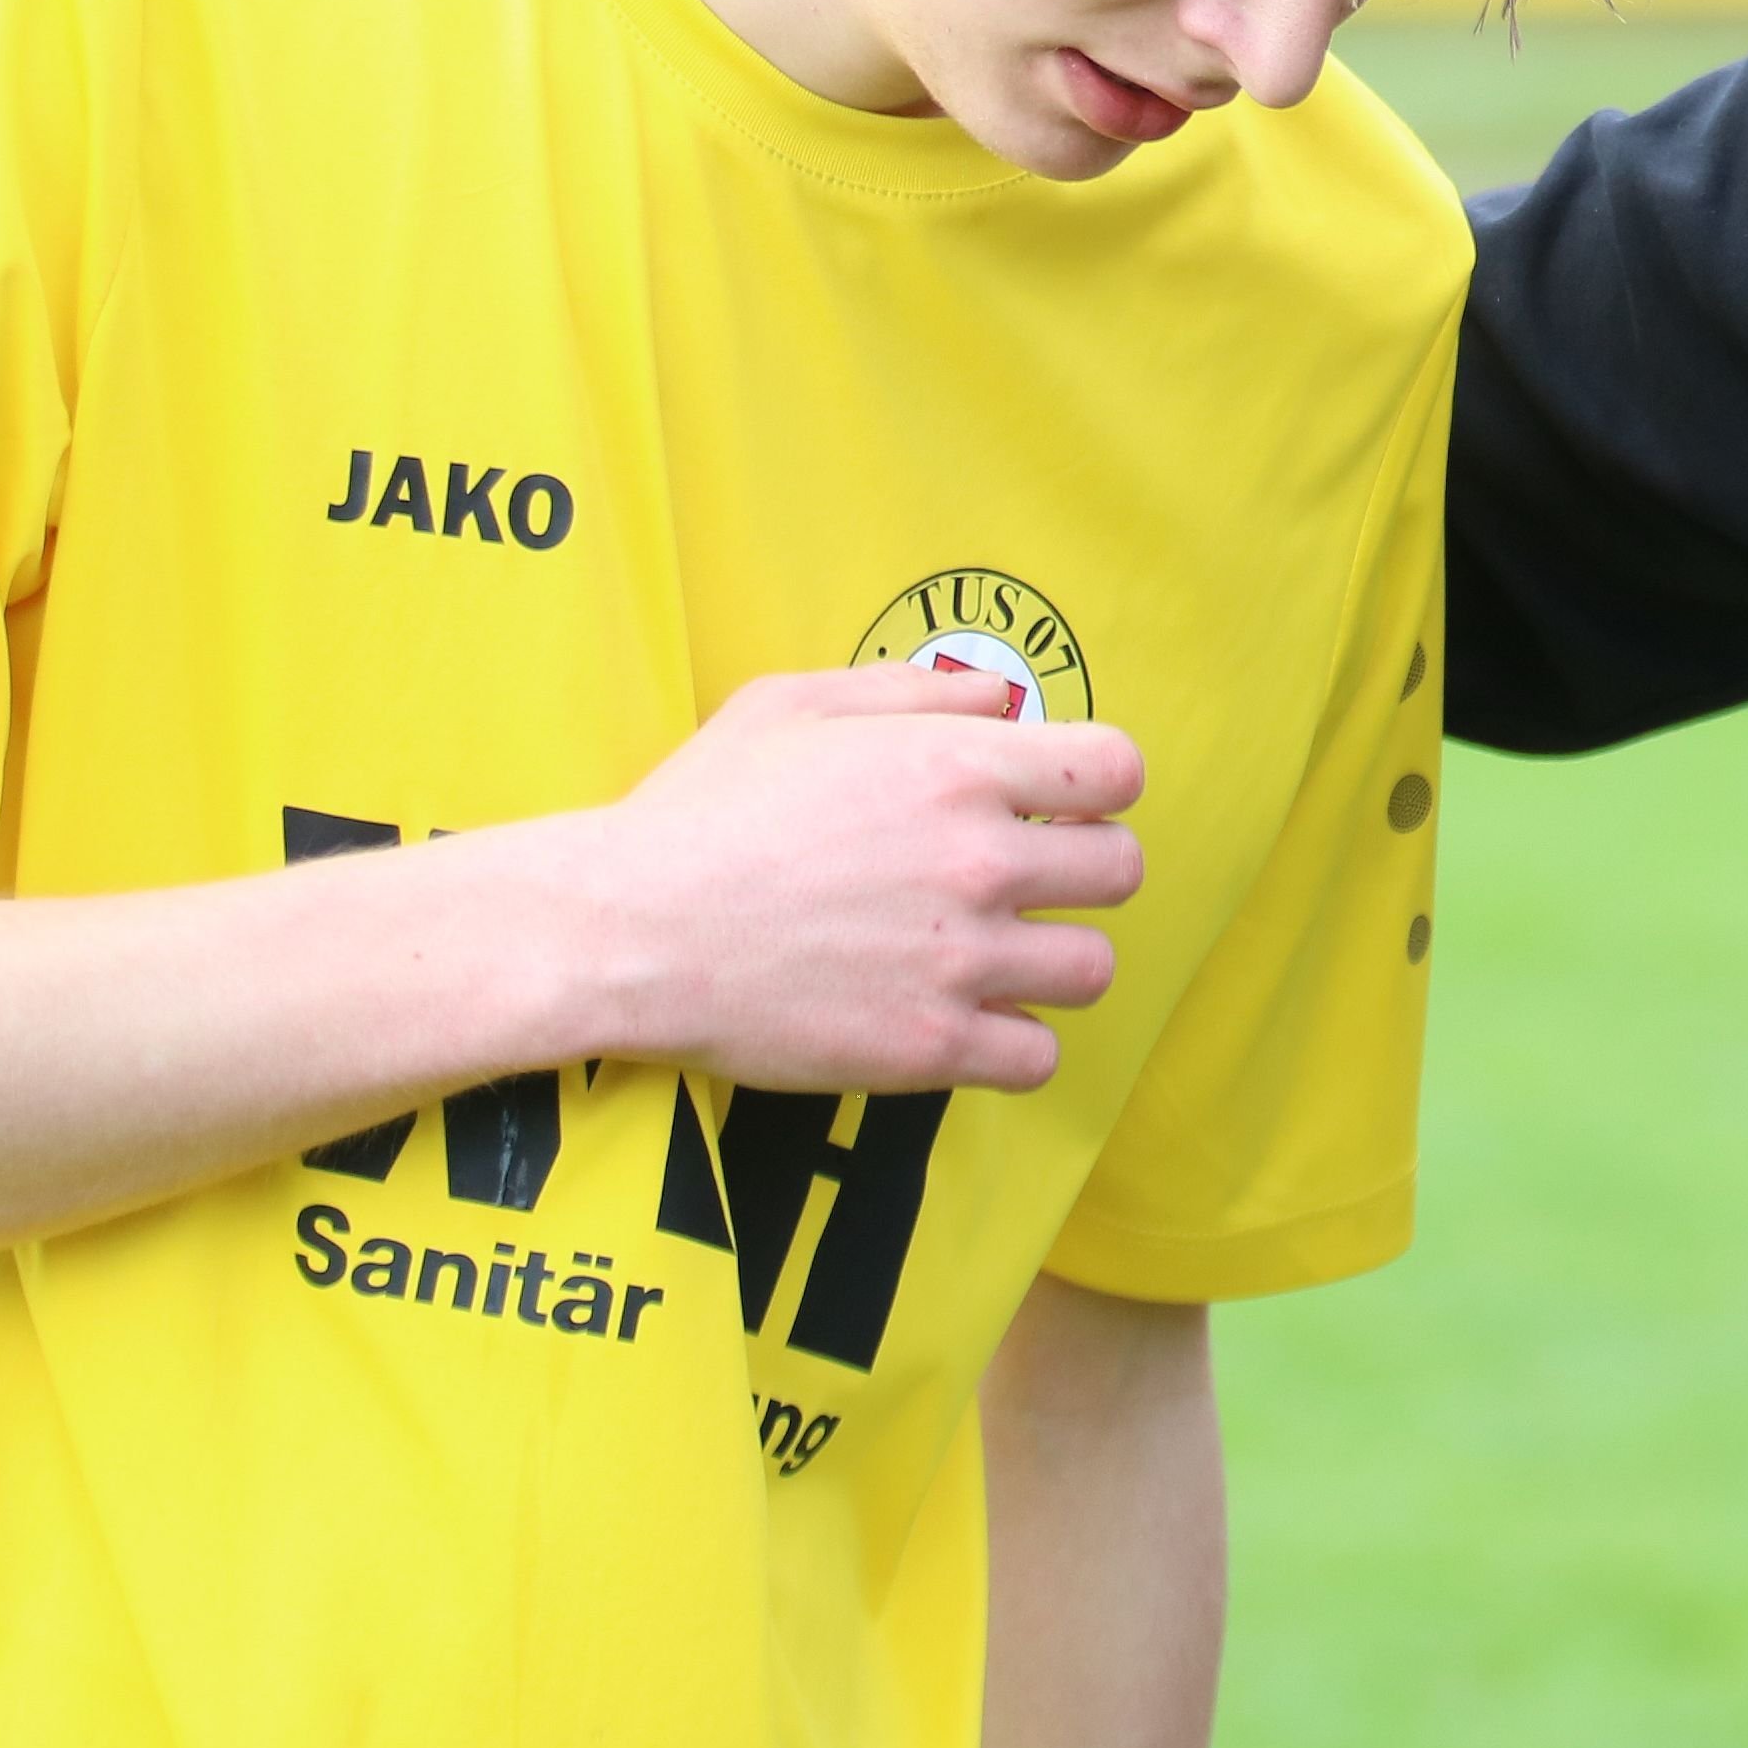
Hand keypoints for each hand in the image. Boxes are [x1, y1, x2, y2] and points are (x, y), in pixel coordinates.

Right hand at [503, 662, 1146, 1095]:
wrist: (626, 930)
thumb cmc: (699, 811)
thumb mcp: (792, 705)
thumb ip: (912, 691)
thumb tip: (1002, 700)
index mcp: (956, 766)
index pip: (1117, 770)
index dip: (1096, 786)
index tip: (1058, 804)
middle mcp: (979, 860)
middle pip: (1120, 871)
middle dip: (1083, 871)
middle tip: (1026, 883)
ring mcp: (960, 960)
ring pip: (1092, 968)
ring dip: (1054, 961)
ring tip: (997, 957)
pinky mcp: (931, 1047)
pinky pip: (1039, 1057)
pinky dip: (1013, 1044)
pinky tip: (965, 1020)